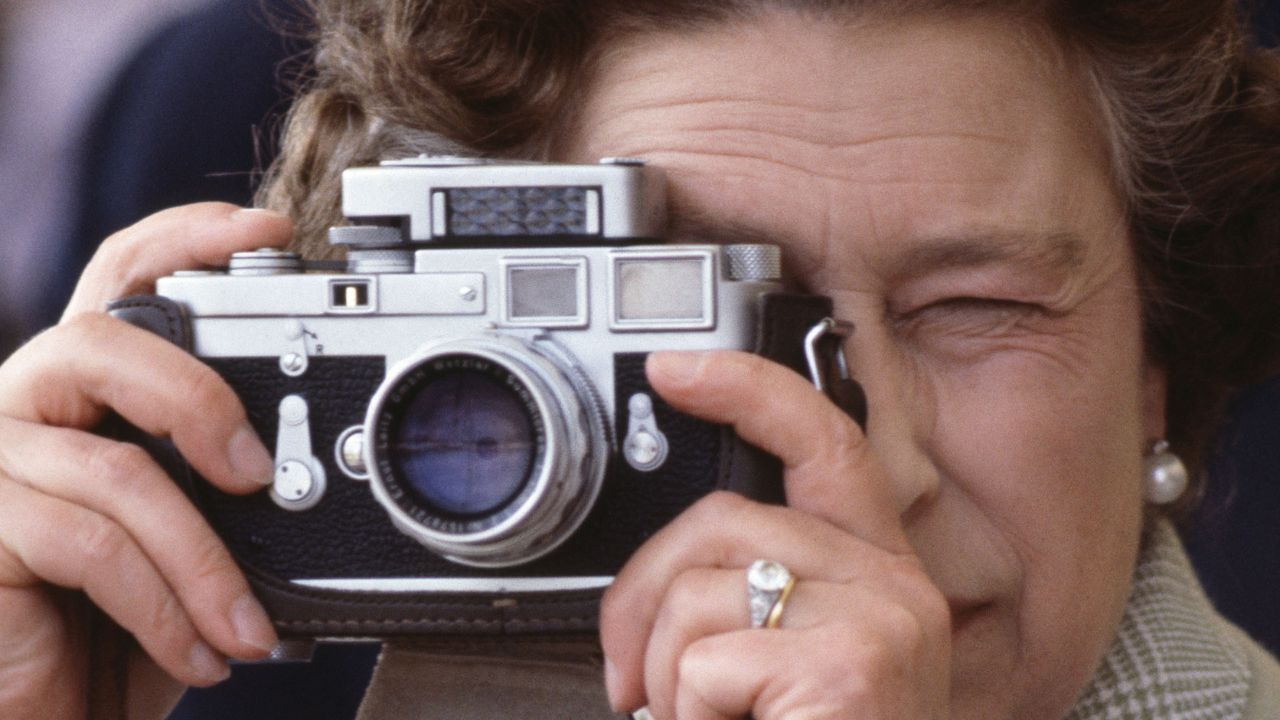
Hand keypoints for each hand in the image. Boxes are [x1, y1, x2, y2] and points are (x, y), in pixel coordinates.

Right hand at [0, 205, 291, 718]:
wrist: (44, 717)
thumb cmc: (112, 629)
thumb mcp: (183, 541)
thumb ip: (215, 486)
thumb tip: (306, 475)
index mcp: (80, 393)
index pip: (116, 278)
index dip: (183, 238)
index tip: (265, 233)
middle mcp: (21, 406)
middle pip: (102, 340)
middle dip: (199, 398)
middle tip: (260, 475)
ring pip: (118, 471)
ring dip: (204, 562)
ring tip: (246, 629)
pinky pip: (90, 545)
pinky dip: (165, 606)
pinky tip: (198, 652)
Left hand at [600, 350, 950, 718]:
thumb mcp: (780, 673)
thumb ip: (747, 603)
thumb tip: (664, 578)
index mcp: (874, 577)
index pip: (824, 444)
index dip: (748, 389)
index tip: (677, 368)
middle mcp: (893, 586)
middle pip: (721, 519)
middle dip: (641, 597)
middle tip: (632, 679)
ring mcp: (882, 620)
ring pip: (700, 592)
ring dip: (664, 680)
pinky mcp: (854, 663)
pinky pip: (703, 662)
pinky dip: (683, 719)